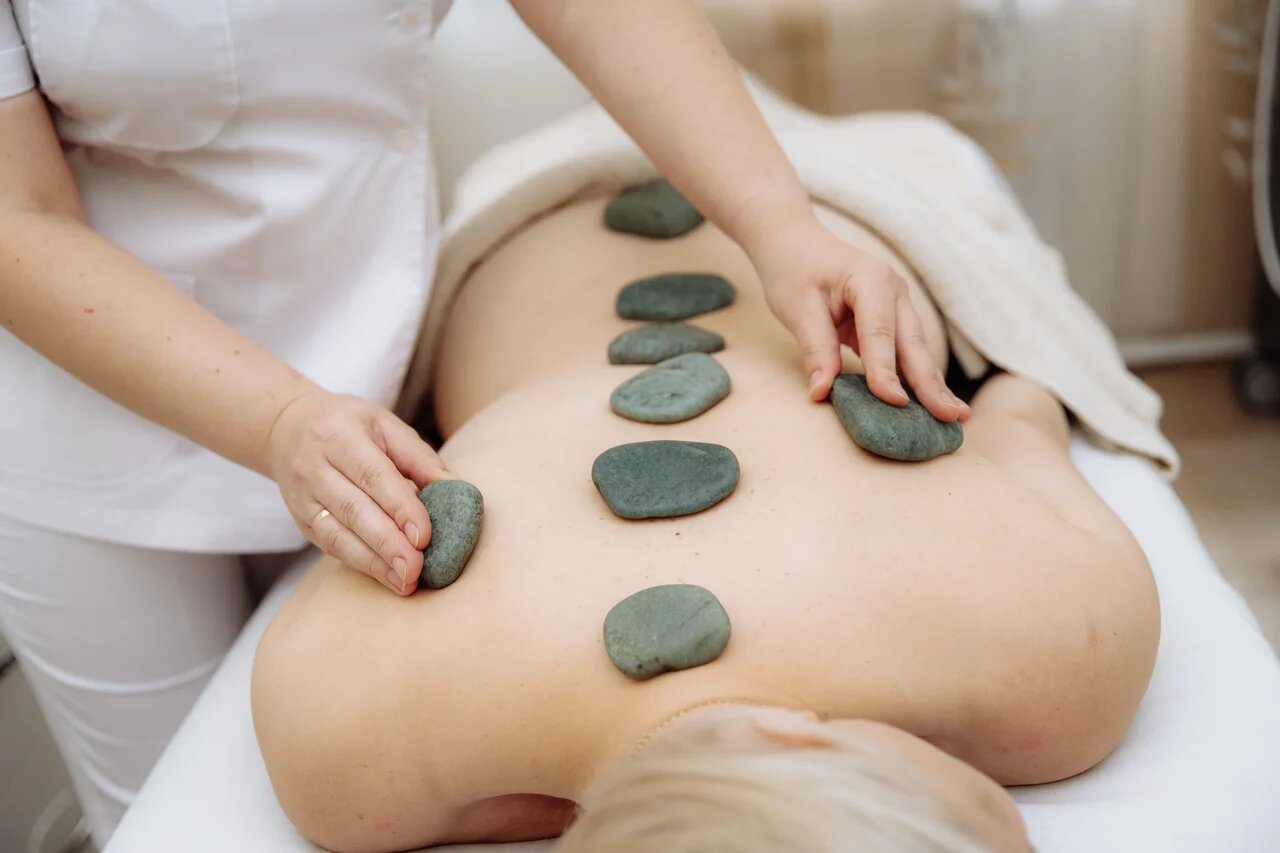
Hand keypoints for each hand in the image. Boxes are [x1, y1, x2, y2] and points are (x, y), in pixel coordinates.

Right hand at [266, 389, 446, 593]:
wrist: (288, 428)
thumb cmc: (349, 426)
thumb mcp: (384, 425)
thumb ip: (418, 457)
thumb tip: (454, 489)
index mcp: (339, 437)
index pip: (373, 475)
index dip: (400, 507)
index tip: (424, 536)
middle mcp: (314, 468)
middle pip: (354, 510)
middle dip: (388, 543)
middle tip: (416, 568)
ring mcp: (303, 498)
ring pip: (338, 535)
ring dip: (374, 563)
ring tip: (405, 581)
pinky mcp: (301, 521)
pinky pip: (331, 546)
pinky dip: (361, 564)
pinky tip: (387, 576)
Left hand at [752, 218, 970, 421]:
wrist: (794, 242)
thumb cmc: (794, 270)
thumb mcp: (797, 309)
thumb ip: (816, 350)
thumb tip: (822, 392)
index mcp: (871, 280)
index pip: (880, 333)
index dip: (885, 371)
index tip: (894, 403)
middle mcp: (894, 290)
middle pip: (913, 343)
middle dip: (931, 384)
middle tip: (952, 417)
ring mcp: (899, 303)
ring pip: (917, 350)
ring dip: (932, 385)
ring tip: (954, 418)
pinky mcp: (894, 317)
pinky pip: (907, 351)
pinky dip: (917, 377)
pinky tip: (930, 404)